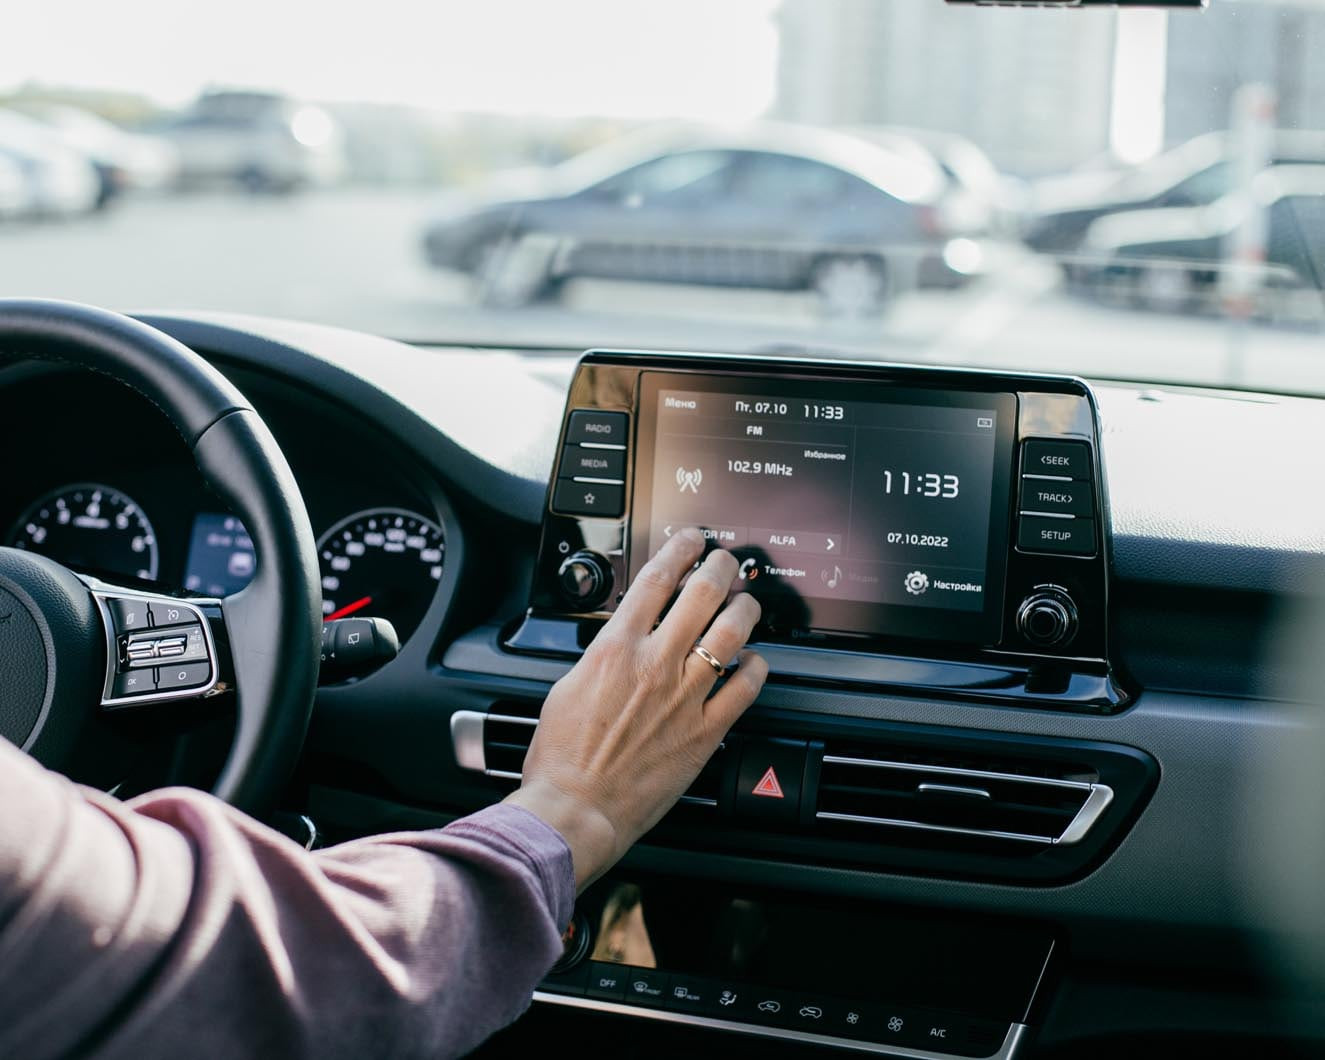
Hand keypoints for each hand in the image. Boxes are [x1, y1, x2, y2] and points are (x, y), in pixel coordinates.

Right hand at [505, 528, 767, 889]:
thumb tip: (619, 641)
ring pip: (731, 633)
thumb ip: (601, 657)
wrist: (575, 808)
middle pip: (701, 594)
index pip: (655, 580)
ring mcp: (685, 696)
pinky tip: (754, 661)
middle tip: (726, 562)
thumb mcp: (567, 686)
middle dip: (720, 568)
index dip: (679, 551)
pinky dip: (756, 667)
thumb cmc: (561, 757)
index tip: (691, 541)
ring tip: (748, 602)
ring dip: (745, 609)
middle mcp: (655, 664)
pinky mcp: (706, 731)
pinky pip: (746, 688)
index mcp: (614, 649)